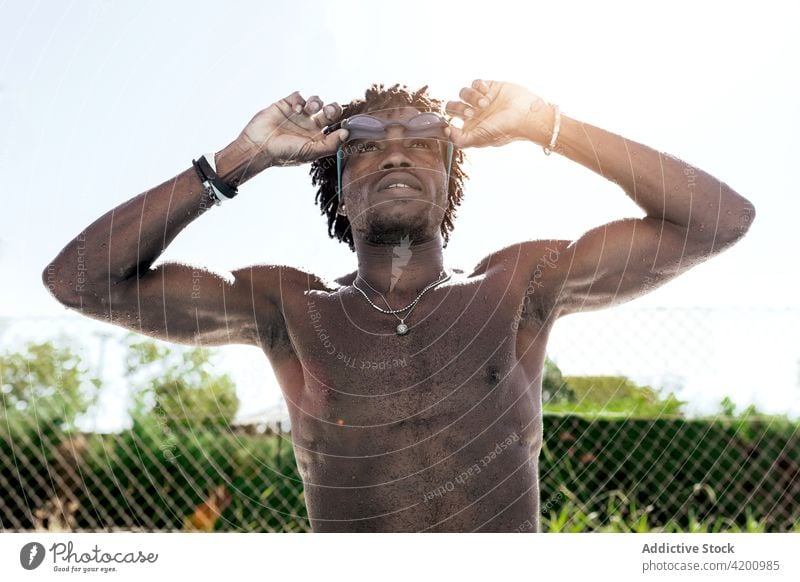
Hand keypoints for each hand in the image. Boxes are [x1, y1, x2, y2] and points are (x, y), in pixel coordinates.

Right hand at [226, 91, 349, 172]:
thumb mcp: (309, 153)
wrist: (258, 147)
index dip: (344, 123)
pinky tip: (296, 109)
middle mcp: (310, 125)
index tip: (346, 123)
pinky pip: (299, 96)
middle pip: (330, 111)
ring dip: (317, 102)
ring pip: (316, 101)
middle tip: (330, 112)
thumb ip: (329, 144)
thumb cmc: (284, 154)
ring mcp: (299, 114)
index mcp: (318, 138)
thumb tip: (346, 133)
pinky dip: (301, 99)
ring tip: (311, 108)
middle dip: (334, 109)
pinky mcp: (286, 104)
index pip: (336, 127)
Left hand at [445, 79, 553, 148]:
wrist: (526, 114)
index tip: (449, 124)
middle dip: (459, 108)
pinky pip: (475, 82)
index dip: (446, 122)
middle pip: (452, 106)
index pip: (448, 123)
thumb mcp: (480, 138)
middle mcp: (473, 114)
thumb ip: (461, 139)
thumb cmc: (505, 129)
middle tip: (472, 112)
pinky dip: (479, 86)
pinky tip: (489, 93)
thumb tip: (446, 132)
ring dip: (472, 96)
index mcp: (469, 128)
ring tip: (486, 102)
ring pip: (463, 92)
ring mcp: (481, 99)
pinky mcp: (489, 87)